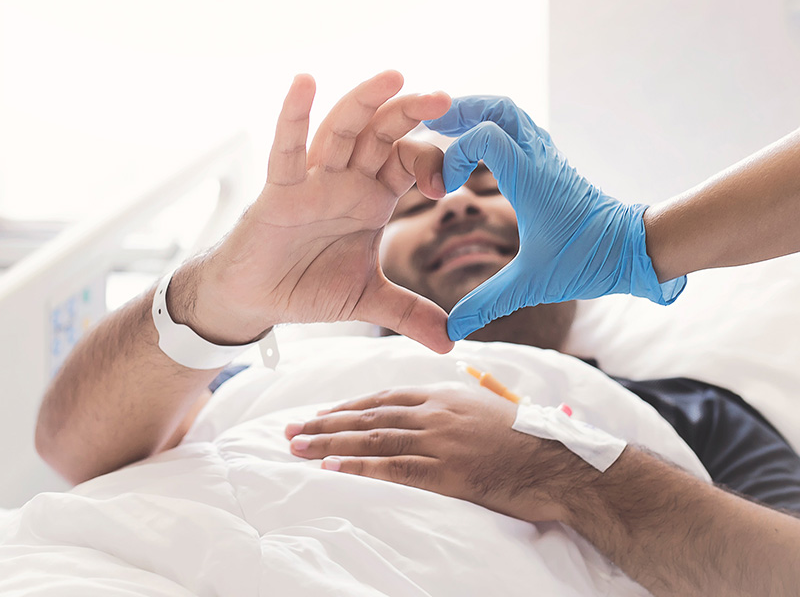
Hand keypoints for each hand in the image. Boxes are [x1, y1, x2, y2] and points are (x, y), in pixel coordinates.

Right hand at [177, 71, 453, 352]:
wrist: (257, 301)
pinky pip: (286, 150)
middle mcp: (347, 180)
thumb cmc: (308, 285)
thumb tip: (451, 343)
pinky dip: (293, 117)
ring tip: (393, 76)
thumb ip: (409, 314)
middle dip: (410, 114)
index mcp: (373, 197)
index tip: (448, 185)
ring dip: (365, 102)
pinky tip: (304, 83)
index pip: (408, 163)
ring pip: (341, 131)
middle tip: (442, 97)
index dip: (431, 163)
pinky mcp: (279, 191)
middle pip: (381, 134)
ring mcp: (313, 180)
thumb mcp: (368, 299)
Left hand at [285, 384, 593, 523]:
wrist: (561, 461)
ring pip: (373, 439)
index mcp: (444, 395)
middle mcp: (435, 412)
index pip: (384, 397)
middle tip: (291, 429)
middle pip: (369, 416)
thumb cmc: (528, 437)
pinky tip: (331, 468)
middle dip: (326, 423)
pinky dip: (358, 467)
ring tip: (297, 447)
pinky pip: (393, 467)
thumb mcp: (488, 409)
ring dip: (330, 443)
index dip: (348, 406)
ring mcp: (439, 440)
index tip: (322, 413)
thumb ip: (456, 406)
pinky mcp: (447, 471)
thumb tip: (436, 409)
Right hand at [425, 96, 685, 339]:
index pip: (485, 135)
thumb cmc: (588, 260)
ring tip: (447, 128)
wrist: (634, 249)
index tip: (443, 188)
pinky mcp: (551, 163)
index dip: (454, 153)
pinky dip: (494, 127)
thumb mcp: (532, 283)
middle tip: (431, 125)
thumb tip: (451, 332)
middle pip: (499, 107)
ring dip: (478, 113)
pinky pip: (520, 129)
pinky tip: (478, 148)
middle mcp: (539, 158)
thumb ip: (487, 303)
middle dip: (461, 110)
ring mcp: (547, 156)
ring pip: (511, 113)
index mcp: (531, 179)